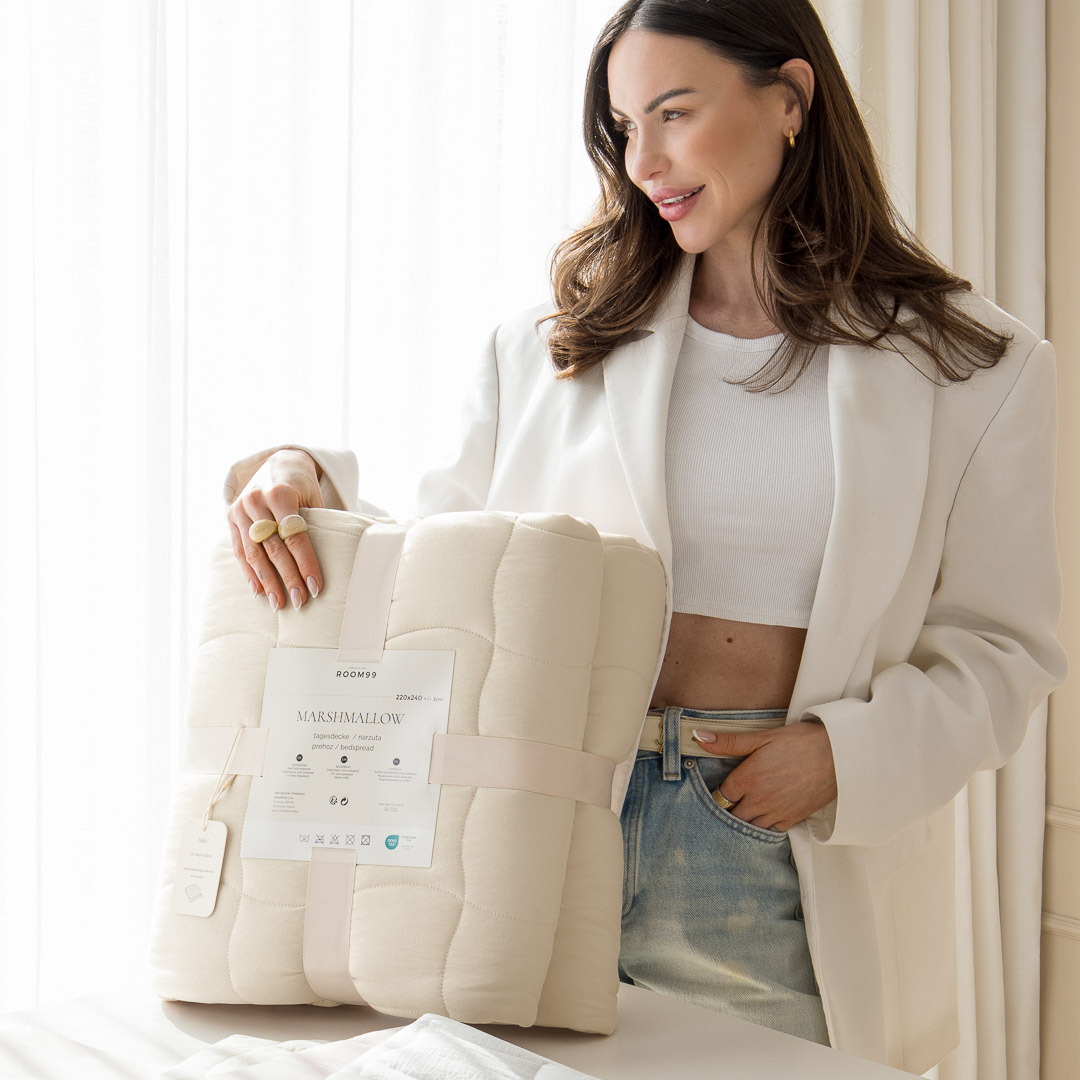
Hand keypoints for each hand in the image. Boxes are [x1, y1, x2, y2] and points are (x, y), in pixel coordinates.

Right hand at [226, 449, 325, 610]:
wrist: (277, 462)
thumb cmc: (302, 484)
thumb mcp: (314, 496)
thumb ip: (320, 521)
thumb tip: (340, 557)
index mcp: (281, 493)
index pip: (295, 536)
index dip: (306, 563)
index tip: (316, 587)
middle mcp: (257, 501)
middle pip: (274, 548)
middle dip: (287, 578)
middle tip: (299, 601)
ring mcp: (240, 509)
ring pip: (254, 552)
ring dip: (267, 581)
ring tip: (279, 603)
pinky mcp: (230, 517)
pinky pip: (239, 550)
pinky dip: (249, 572)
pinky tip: (258, 591)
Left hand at [692, 720, 836, 831]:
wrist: (838, 755)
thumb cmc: (799, 742)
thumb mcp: (761, 737)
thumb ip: (728, 742)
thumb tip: (698, 738)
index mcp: (748, 779)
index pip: (719, 796)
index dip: (715, 794)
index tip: (716, 790)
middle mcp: (759, 800)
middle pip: (731, 815)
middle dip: (727, 810)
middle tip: (727, 802)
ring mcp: (776, 812)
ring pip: (749, 827)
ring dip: (743, 820)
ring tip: (742, 811)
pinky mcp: (792, 819)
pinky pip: (769, 831)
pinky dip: (762, 826)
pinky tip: (762, 816)